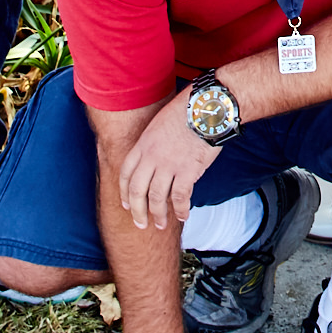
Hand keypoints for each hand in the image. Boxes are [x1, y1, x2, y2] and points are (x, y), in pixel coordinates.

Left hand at [116, 92, 218, 228]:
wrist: (207, 107)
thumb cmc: (188, 109)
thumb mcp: (161, 122)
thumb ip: (154, 141)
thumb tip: (158, 155)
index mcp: (143, 144)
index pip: (126, 173)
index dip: (124, 192)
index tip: (127, 204)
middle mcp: (152, 157)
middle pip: (138, 191)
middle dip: (137, 211)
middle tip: (140, 223)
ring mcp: (169, 165)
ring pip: (157, 198)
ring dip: (158, 214)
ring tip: (161, 225)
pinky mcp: (188, 171)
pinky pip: (180, 197)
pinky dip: (181, 209)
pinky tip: (183, 215)